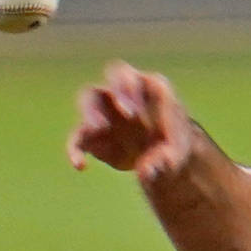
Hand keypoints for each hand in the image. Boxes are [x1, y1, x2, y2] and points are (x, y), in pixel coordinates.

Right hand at [67, 61, 195, 182]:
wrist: (162, 161)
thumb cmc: (173, 148)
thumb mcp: (176, 155)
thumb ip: (165, 160)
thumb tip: (145, 173)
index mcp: (149, 89)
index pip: (136, 79)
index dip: (130, 91)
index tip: (133, 114)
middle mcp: (125, 94)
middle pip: (113, 76)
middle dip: (117, 92)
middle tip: (128, 115)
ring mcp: (107, 110)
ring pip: (90, 98)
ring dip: (91, 112)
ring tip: (97, 129)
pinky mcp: (92, 134)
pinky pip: (77, 136)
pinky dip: (75, 149)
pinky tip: (81, 165)